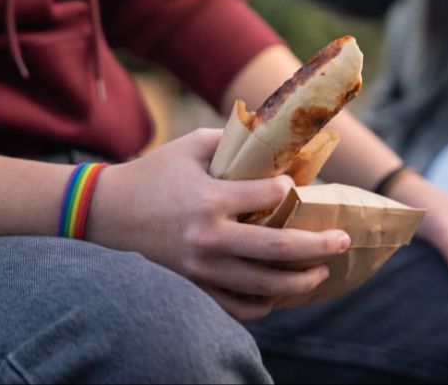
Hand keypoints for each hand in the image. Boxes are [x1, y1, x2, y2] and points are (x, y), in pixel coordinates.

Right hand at [87, 129, 350, 320]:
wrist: (104, 214)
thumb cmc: (153, 174)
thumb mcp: (191, 146)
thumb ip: (234, 142)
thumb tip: (277, 140)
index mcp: (210, 198)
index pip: (268, 196)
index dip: (291, 191)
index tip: (299, 189)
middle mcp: (209, 237)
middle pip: (277, 250)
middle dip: (318, 246)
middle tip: (343, 241)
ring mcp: (200, 270)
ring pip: (263, 286)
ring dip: (299, 282)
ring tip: (321, 272)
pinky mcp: (192, 288)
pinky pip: (237, 306)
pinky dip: (264, 304)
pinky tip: (280, 294)